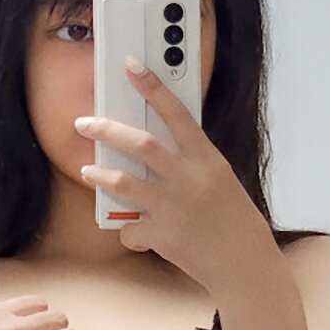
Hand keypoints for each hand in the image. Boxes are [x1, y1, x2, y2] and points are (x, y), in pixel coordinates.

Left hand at [75, 56, 275, 292]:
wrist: (244, 264)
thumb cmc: (235, 222)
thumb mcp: (220, 181)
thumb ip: (191, 165)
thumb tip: (156, 155)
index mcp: (207, 159)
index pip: (176, 113)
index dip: (151, 87)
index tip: (131, 66)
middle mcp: (188, 179)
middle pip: (140, 144)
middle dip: (106, 130)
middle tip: (85, 124)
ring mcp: (172, 207)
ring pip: (123, 182)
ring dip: (100, 176)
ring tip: (89, 172)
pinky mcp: (161, 235)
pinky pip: (130, 230)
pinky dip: (129, 233)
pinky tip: (136, 236)